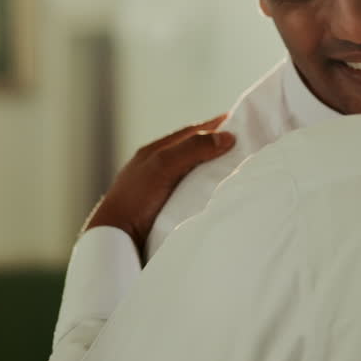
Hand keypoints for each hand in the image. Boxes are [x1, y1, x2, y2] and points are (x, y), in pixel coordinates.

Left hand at [84, 114, 235, 250]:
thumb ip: (192, 149)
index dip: (214, 126)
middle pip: (192, 152)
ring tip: (236, 170)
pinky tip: (215, 196)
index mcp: (153, 152)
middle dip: (216, 147)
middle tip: (245, 145)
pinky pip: (189, 193)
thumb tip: (226, 136)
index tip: (240, 120)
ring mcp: (158, 190)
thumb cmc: (134, 199)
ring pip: (191, 173)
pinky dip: (204, 190)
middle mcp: (155, 168)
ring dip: (211, 170)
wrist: (115, 240)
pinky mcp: (162, 211)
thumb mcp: (163, 166)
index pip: (190, 133)